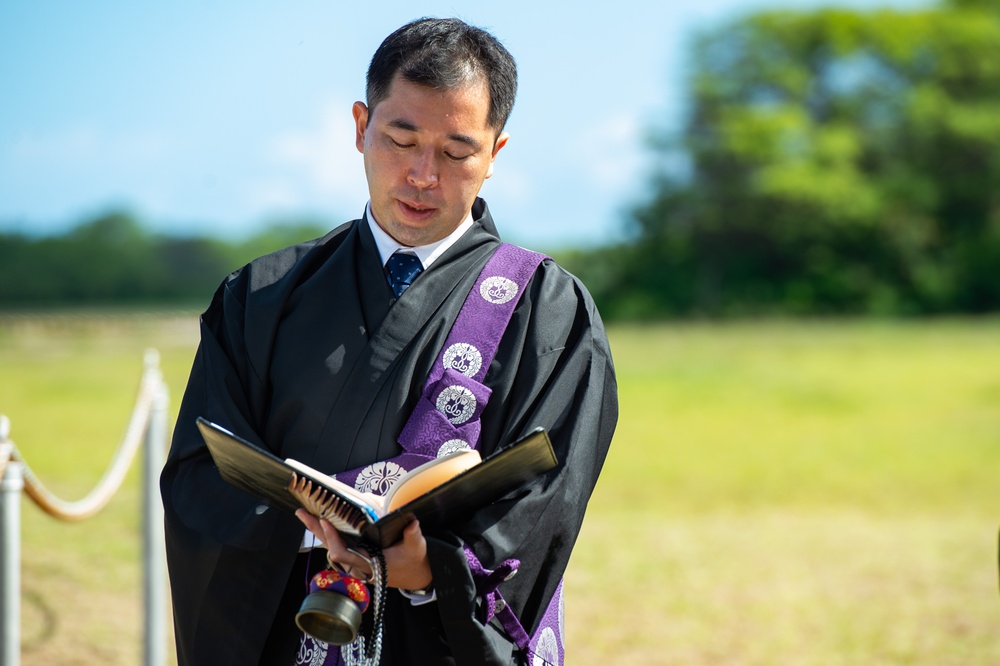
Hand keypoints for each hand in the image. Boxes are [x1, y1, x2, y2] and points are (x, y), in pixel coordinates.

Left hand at [296, 510, 432, 590]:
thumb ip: (413, 535)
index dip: (332, 538)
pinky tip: (321, 523)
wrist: (414, 575)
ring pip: (332, 547)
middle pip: (331, 548)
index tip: (326, 521)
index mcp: (370, 563)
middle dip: (316, 530)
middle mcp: (359, 565)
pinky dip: (328, 534)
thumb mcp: (416, 547)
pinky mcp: (356, 558)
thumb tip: (412, 522)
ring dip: (319, 531)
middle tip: (303, 513)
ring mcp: (356, 562)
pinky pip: (338, 545)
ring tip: (306, 514)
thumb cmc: (413, 561)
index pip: (344, 554)